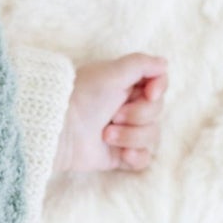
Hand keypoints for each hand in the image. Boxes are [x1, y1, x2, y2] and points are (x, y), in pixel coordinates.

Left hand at [53, 52, 169, 174]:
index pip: (158, 85)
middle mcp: (126, 108)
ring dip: (131, 136)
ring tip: (105, 135)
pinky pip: (143, 159)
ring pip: (152, 135)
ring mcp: (123, 132)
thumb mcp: (112, 71)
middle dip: (138, 115)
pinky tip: (123, 154)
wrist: (58, 130)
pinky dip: (137, 156)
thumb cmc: (82, 96)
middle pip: (157, 111)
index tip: (149, 93)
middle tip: (113, 116)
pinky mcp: (117, 155)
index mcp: (125, 85)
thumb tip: (164, 64)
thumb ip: (141, 63)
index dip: (159, 89)